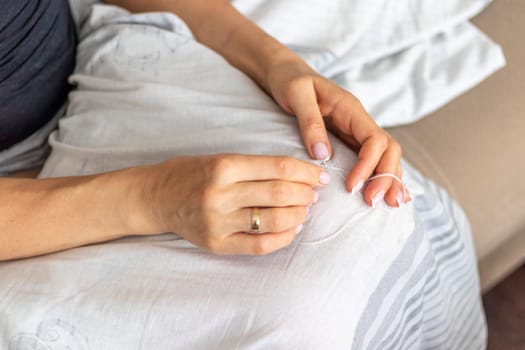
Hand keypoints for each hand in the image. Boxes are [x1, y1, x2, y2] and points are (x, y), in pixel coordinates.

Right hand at [137, 154, 328, 254]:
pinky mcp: (216, 244)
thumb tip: (298, 177)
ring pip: (274, 221)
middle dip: (306, 194)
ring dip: (298, 215)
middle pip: (279, 194)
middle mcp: (220, 194)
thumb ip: (256, 167)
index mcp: (224, 166)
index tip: (319, 175)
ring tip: (304, 210)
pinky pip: (260, 245)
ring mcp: (217, 222)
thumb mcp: (220, 159)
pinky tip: (292, 229)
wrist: (156, 197)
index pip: (278, 168)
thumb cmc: (191, 173)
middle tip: (313, 194)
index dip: (306, 172)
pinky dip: (283, 237)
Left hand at [266, 59, 410, 206]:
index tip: (352, 186)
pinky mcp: (350, 140)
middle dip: (385, 177)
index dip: (369, 164)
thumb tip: (323, 155)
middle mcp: (359, 121)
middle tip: (372, 203)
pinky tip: (387, 193)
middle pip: (389, 150)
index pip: (374, 139)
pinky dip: (382, 176)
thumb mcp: (296, 95)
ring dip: (389, 179)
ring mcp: (357, 131)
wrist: (286, 74)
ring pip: (386, 156)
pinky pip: (373, 159)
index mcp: (351, 109)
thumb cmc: (290, 82)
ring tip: (388, 205)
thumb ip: (310, 122)